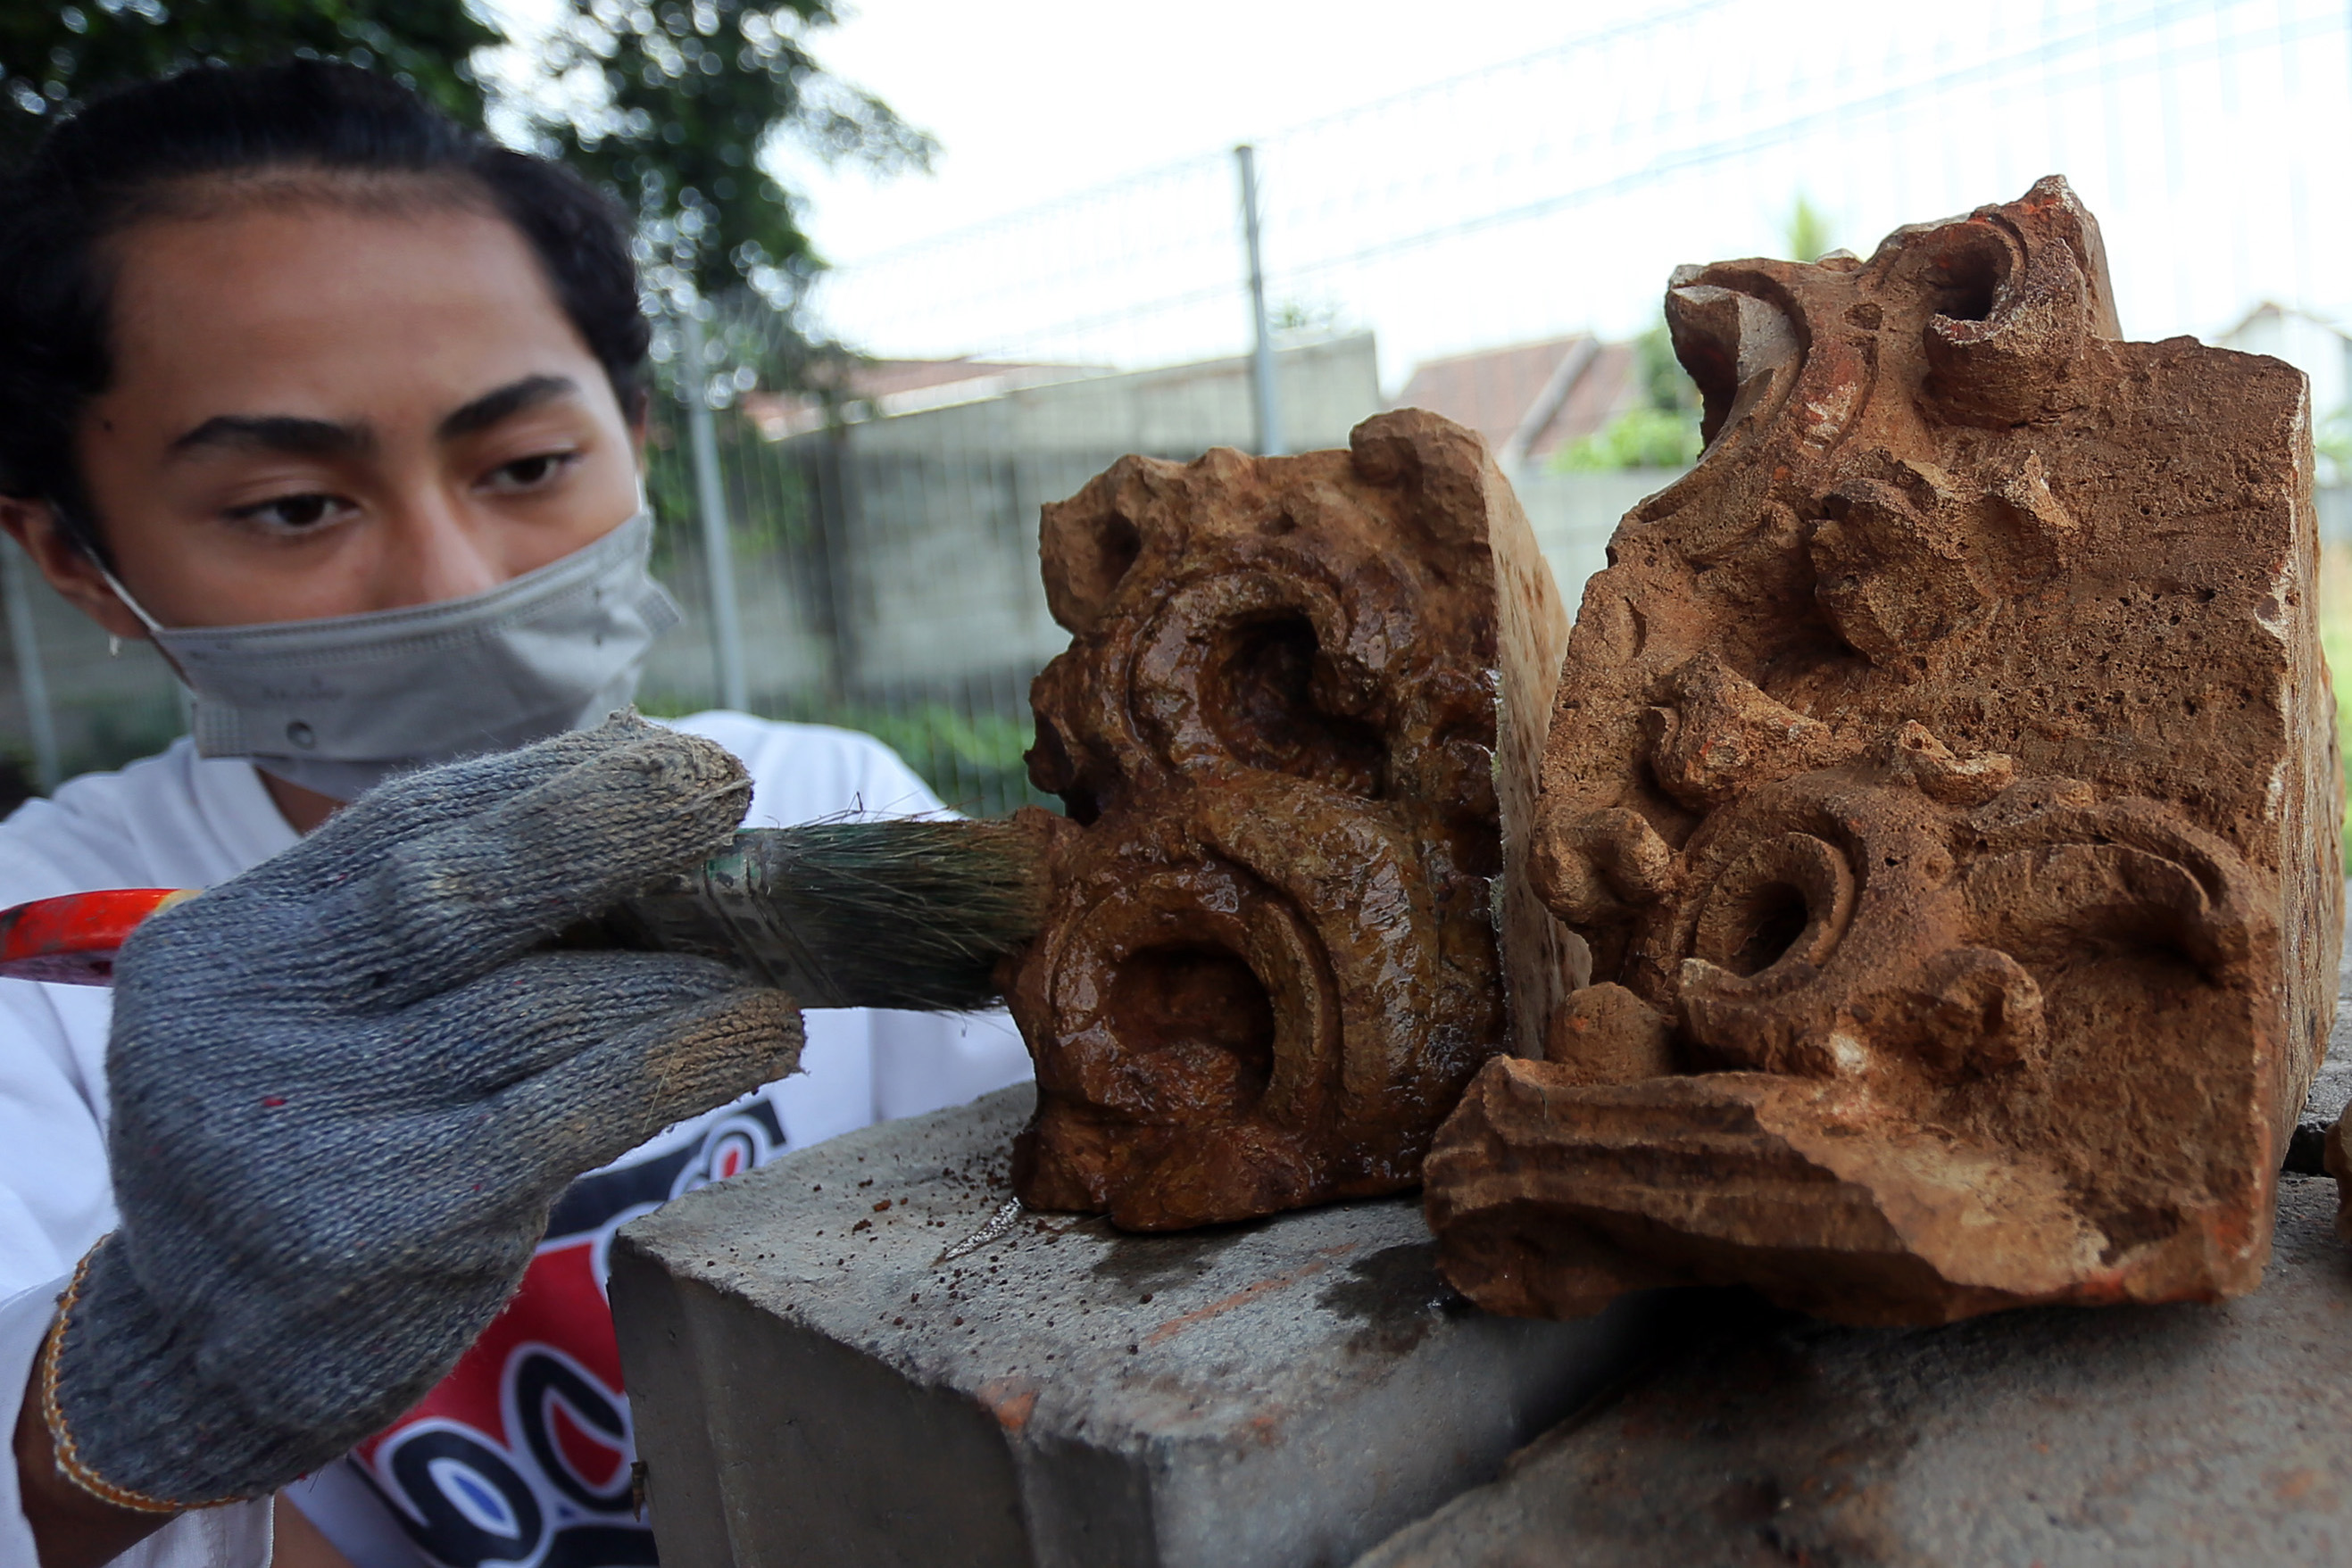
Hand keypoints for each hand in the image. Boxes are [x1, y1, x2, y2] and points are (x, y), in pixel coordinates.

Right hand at [36, 714, 800, 1509]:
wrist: (196, 1362)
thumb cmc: (310, 1148)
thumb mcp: (325, 1014)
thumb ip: (439, 923)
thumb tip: (647, 790)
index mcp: (224, 944)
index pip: (399, 826)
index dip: (549, 782)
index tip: (672, 755)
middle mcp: (243, 1025)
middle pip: (453, 893)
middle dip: (608, 827)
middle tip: (728, 790)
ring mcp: (307, 1132)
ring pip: (539, 1009)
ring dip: (681, 971)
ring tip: (776, 954)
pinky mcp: (388, 1227)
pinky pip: (576, 1113)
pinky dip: (688, 1060)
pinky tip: (764, 1035)